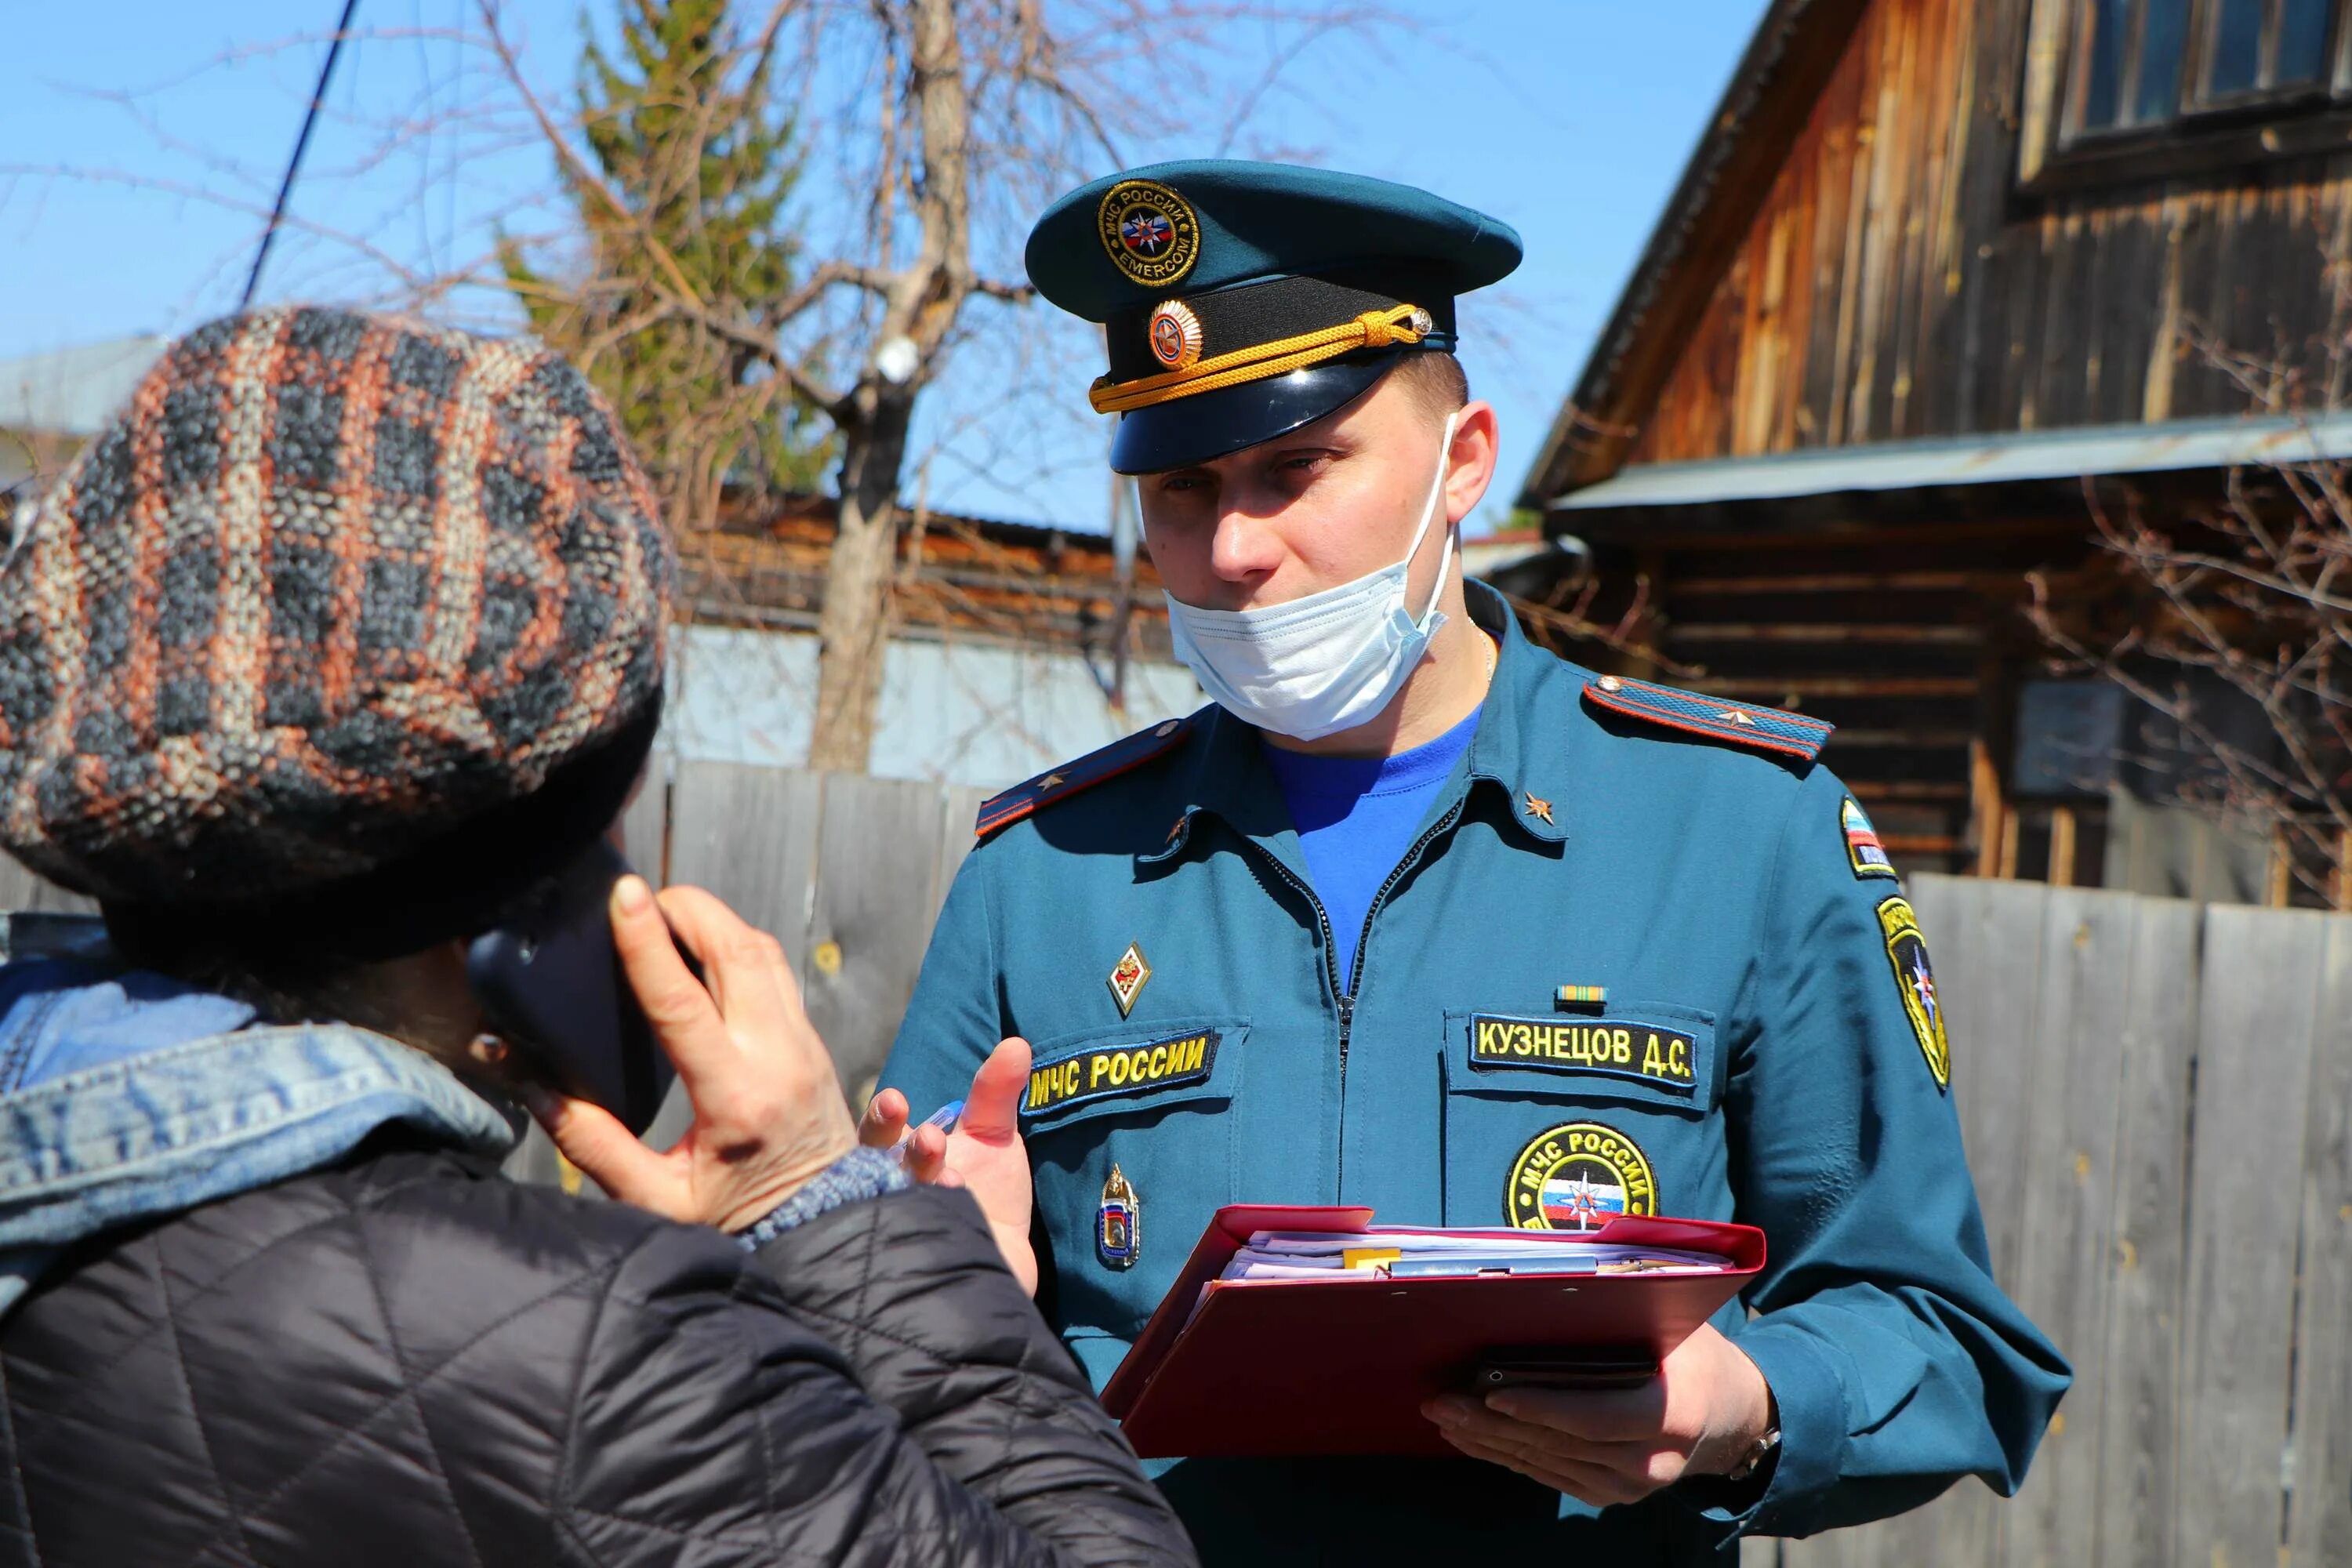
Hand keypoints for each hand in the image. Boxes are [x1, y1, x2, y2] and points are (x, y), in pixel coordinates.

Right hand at [527, 878, 856, 1233]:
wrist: (823, 1230)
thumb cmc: (739, 1219)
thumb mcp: (657, 1200)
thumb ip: (593, 1144)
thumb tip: (533, 1088)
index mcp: (735, 1099)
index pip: (684, 1003)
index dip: (648, 943)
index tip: (625, 895)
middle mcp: (778, 1059)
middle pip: (738, 952)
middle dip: (690, 910)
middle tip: (642, 897)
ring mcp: (804, 1045)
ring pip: (765, 953)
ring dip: (717, 922)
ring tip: (667, 914)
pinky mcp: (813, 1042)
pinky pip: (778, 972)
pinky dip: (740, 946)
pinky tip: (706, 947)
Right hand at [860, 1038, 1036, 1293]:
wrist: (1006, 1253)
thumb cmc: (987, 1187)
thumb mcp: (991, 1134)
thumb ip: (996, 1090)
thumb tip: (1017, 1045)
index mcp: (901, 1154)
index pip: (879, 1132)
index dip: (883, 1117)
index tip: (896, 1099)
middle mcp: (894, 1190)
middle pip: (881, 1169)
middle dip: (906, 1153)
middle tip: (930, 1139)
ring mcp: (907, 1226)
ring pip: (902, 1207)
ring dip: (927, 1187)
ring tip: (953, 1176)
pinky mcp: (927, 1261)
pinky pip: (926, 1245)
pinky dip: (944, 1224)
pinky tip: (963, 1211)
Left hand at [1421, 1324, 1773, 1506]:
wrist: (1731, 1415)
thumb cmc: (1692, 1355)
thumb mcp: (1674, 1325)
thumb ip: (1627, 1311)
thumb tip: (1563, 1277)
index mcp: (1671, 1413)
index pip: (1596, 1417)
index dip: (1541, 1409)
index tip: (1492, 1395)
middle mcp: (1652, 1460)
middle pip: (1559, 1444)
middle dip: (1492, 1423)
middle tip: (1440, 1399)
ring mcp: (1631, 1485)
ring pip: (1546, 1464)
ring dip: (1488, 1442)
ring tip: (1442, 1414)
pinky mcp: (1611, 1495)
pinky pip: (1550, 1476)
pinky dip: (1507, 1455)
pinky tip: (1471, 1437)